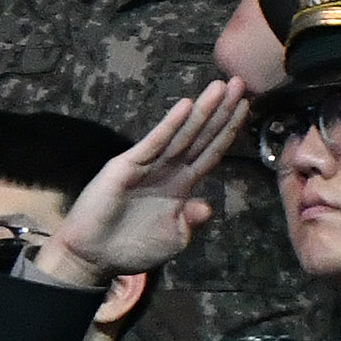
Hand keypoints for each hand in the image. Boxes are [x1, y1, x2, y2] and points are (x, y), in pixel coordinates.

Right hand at [45, 81, 245, 279]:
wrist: (94, 256)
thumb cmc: (133, 248)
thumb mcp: (172, 239)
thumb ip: (189, 221)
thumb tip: (207, 207)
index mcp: (182, 185)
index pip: (211, 152)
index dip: (228, 130)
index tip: (246, 107)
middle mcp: (168, 169)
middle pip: (201, 136)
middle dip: (220, 111)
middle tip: (242, 83)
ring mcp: (148, 164)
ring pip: (182, 134)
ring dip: (201, 112)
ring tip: (220, 88)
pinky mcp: (127, 165)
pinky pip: (154, 143)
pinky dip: (169, 126)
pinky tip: (185, 107)